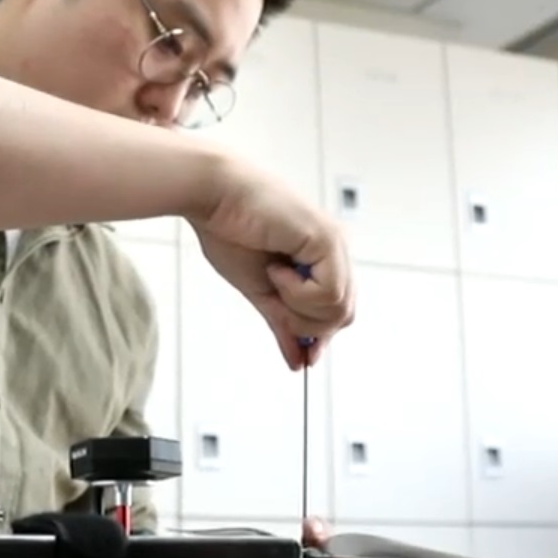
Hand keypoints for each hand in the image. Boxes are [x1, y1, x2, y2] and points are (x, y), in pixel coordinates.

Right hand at [189, 157, 355, 369]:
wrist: (213, 195)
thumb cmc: (228, 231)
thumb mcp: (260, 291)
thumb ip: (282, 323)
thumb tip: (298, 362)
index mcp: (321, 260)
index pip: (337, 312)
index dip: (318, 336)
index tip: (300, 357)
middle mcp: (335, 251)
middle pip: (344, 315)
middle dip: (307, 324)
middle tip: (275, 300)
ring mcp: (335, 244)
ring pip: (339, 310)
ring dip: (298, 306)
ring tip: (273, 277)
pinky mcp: (328, 240)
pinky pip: (328, 293)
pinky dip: (298, 292)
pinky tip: (277, 268)